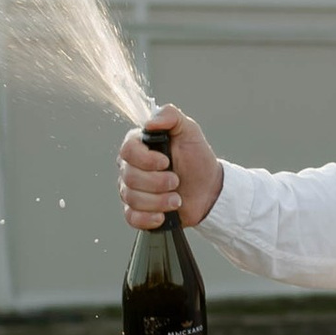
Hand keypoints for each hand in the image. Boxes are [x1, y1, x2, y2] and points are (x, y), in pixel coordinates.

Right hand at [119, 104, 223, 229]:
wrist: (208, 189)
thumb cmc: (197, 159)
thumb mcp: (190, 131)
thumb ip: (170, 116)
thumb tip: (150, 122)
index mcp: (139, 146)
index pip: (127, 151)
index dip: (146, 160)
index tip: (166, 162)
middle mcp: (131, 167)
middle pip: (129, 177)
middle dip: (157, 182)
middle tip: (176, 181)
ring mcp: (132, 190)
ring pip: (131, 198)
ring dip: (159, 201)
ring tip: (176, 199)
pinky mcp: (137, 211)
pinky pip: (131, 217)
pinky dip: (148, 218)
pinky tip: (163, 215)